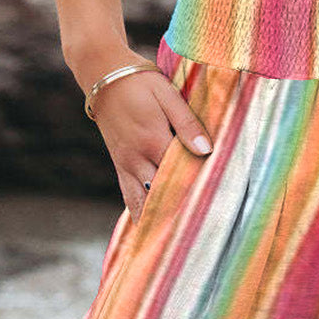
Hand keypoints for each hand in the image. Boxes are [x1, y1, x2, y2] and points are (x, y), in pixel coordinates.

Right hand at [86, 56, 213, 224]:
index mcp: (153, 140)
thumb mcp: (167, 94)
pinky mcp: (119, 166)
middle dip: (180, 213)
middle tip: (202, 236)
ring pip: (143, 201)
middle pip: (163, 193)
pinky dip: (139, 214)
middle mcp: (138, 158)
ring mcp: (126, 165)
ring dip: (158, 221)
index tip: (216, 209)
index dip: (198, 191)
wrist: (101, 75)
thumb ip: (186, 122)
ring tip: (174, 244)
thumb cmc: (139, 81)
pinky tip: (149, 230)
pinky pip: (129, 197)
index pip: (181, 174)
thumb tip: (205, 149)